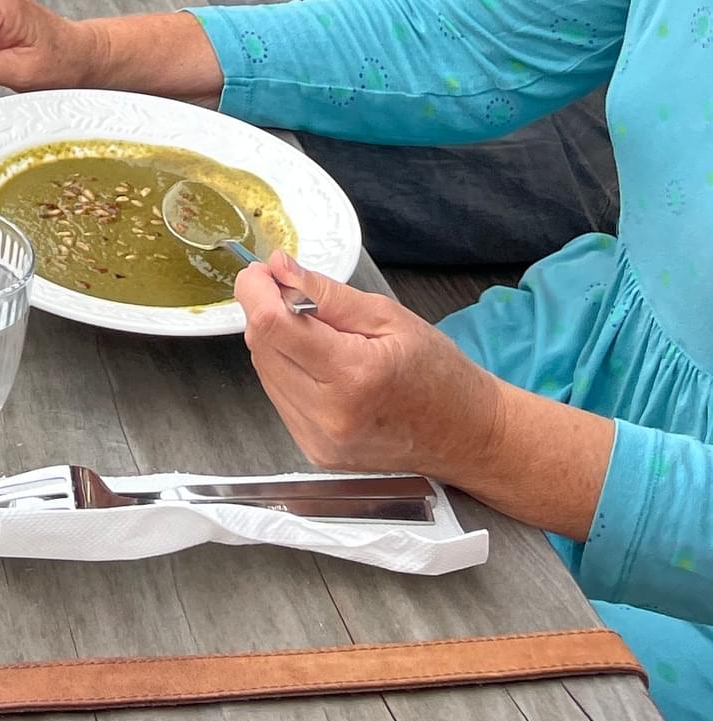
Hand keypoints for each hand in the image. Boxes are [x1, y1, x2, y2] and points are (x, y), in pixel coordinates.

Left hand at [236, 258, 500, 482]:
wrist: (465, 436)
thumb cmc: (437, 372)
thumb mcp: (389, 316)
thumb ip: (326, 293)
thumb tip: (278, 267)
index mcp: (353, 375)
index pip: (272, 326)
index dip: (255, 290)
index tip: (261, 271)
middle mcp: (329, 415)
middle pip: (262, 347)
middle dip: (268, 312)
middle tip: (298, 297)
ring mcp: (319, 440)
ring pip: (265, 371)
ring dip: (278, 343)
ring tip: (321, 337)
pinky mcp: (315, 453)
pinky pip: (279, 397)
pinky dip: (288, 372)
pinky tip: (321, 367)